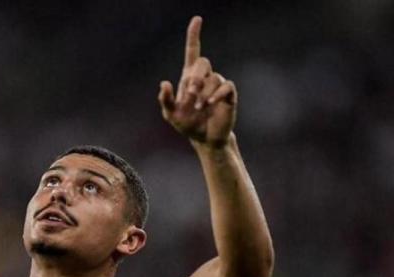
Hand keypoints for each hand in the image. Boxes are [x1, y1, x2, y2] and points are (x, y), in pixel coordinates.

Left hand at [158, 16, 237, 147]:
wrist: (205, 139)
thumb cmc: (188, 124)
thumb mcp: (171, 114)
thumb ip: (166, 100)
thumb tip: (165, 83)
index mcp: (189, 78)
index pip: (192, 51)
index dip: (194, 35)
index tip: (197, 20)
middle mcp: (205, 78)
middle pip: (203, 62)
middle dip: (196, 78)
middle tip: (191, 95)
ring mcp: (217, 85)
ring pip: (213, 79)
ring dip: (204, 94)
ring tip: (200, 108)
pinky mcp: (228, 95)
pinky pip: (225, 86)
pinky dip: (216, 95)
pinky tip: (210, 105)